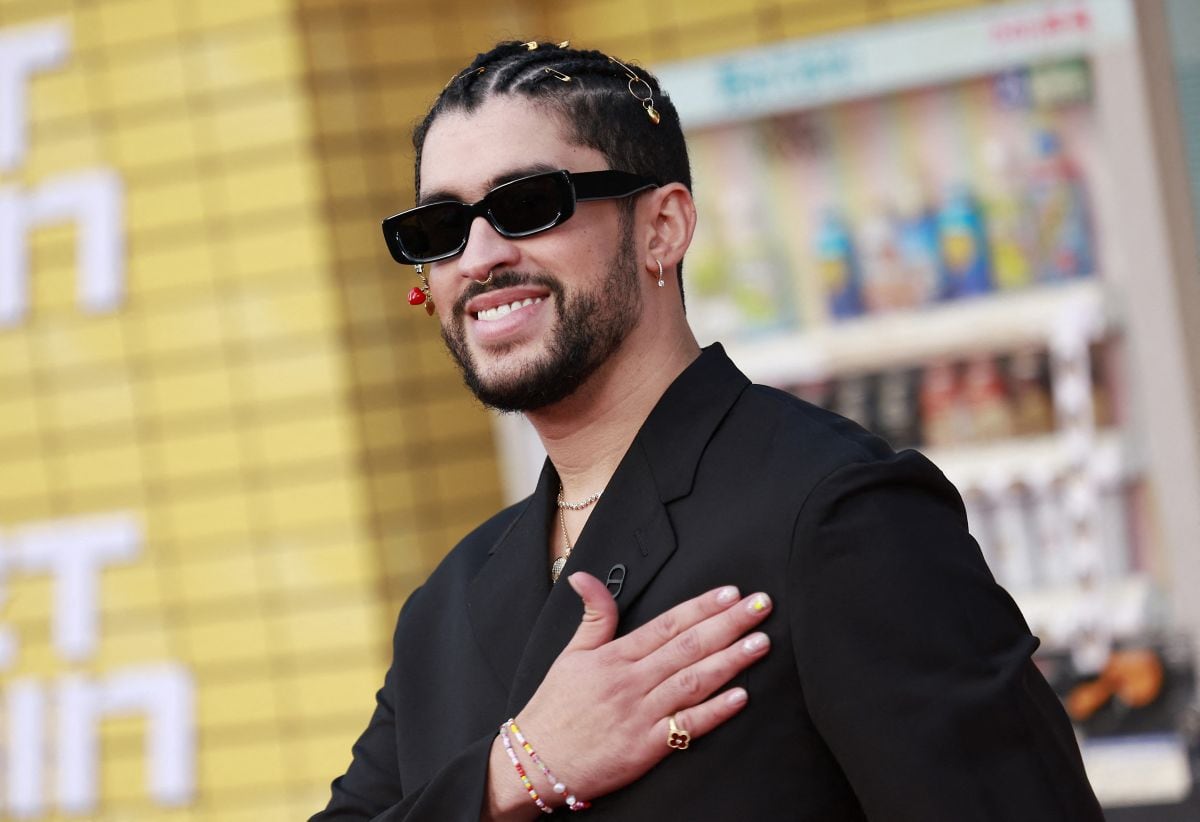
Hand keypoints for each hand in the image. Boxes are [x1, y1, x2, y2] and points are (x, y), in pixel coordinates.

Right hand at [487, 572, 771, 815]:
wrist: (535, 762)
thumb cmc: (555, 707)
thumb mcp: (570, 654)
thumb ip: (592, 616)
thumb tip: (584, 576)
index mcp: (614, 657)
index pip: (666, 625)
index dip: (701, 607)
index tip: (731, 592)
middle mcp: (630, 682)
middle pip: (688, 646)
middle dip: (729, 624)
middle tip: (762, 606)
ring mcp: (640, 715)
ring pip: (693, 681)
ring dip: (730, 661)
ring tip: (761, 643)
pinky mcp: (645, 748)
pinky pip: (686, 727)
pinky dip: (714, 712)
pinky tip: (741, 697)